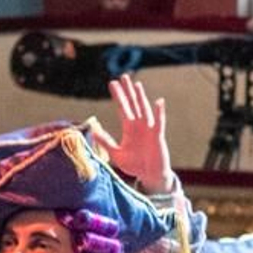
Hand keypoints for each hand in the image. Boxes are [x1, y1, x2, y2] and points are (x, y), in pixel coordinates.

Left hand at [90, 74, 175, 195]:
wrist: (150, 175)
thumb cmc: (135, 165)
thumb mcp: (116, 154)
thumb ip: (106, 142)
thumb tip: (93, 132)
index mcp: (129, 128)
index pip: (122, 108)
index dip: (118, 96)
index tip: (112, 83)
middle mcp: (139, 125)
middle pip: (132, 104)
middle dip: (127, 91)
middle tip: (123, 77)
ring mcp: (149, 129)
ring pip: (144, 109)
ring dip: (140, 97)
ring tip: (136, 85)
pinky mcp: (157, 136)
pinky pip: (158, 122)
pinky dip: (159, 112)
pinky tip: (158, 102)